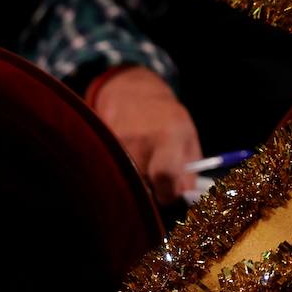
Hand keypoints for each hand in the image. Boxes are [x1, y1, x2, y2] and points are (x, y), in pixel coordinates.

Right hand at [91, 66, 202, 203]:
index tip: (170, 193)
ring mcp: (118, 142)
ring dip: (137, 181)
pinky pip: (114, 172)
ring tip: (143, 161)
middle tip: (158, 179)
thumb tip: (184, 197)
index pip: (165, 175)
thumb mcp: (188, 138)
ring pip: (128, 182)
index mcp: (169, 137)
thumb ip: (189, 171)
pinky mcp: (102, 145)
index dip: (169, 193)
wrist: (134, 93)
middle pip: (144, 185)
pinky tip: (130, 155)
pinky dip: (123, 172)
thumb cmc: (168, 119)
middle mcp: (141, 139)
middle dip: (152, 191)